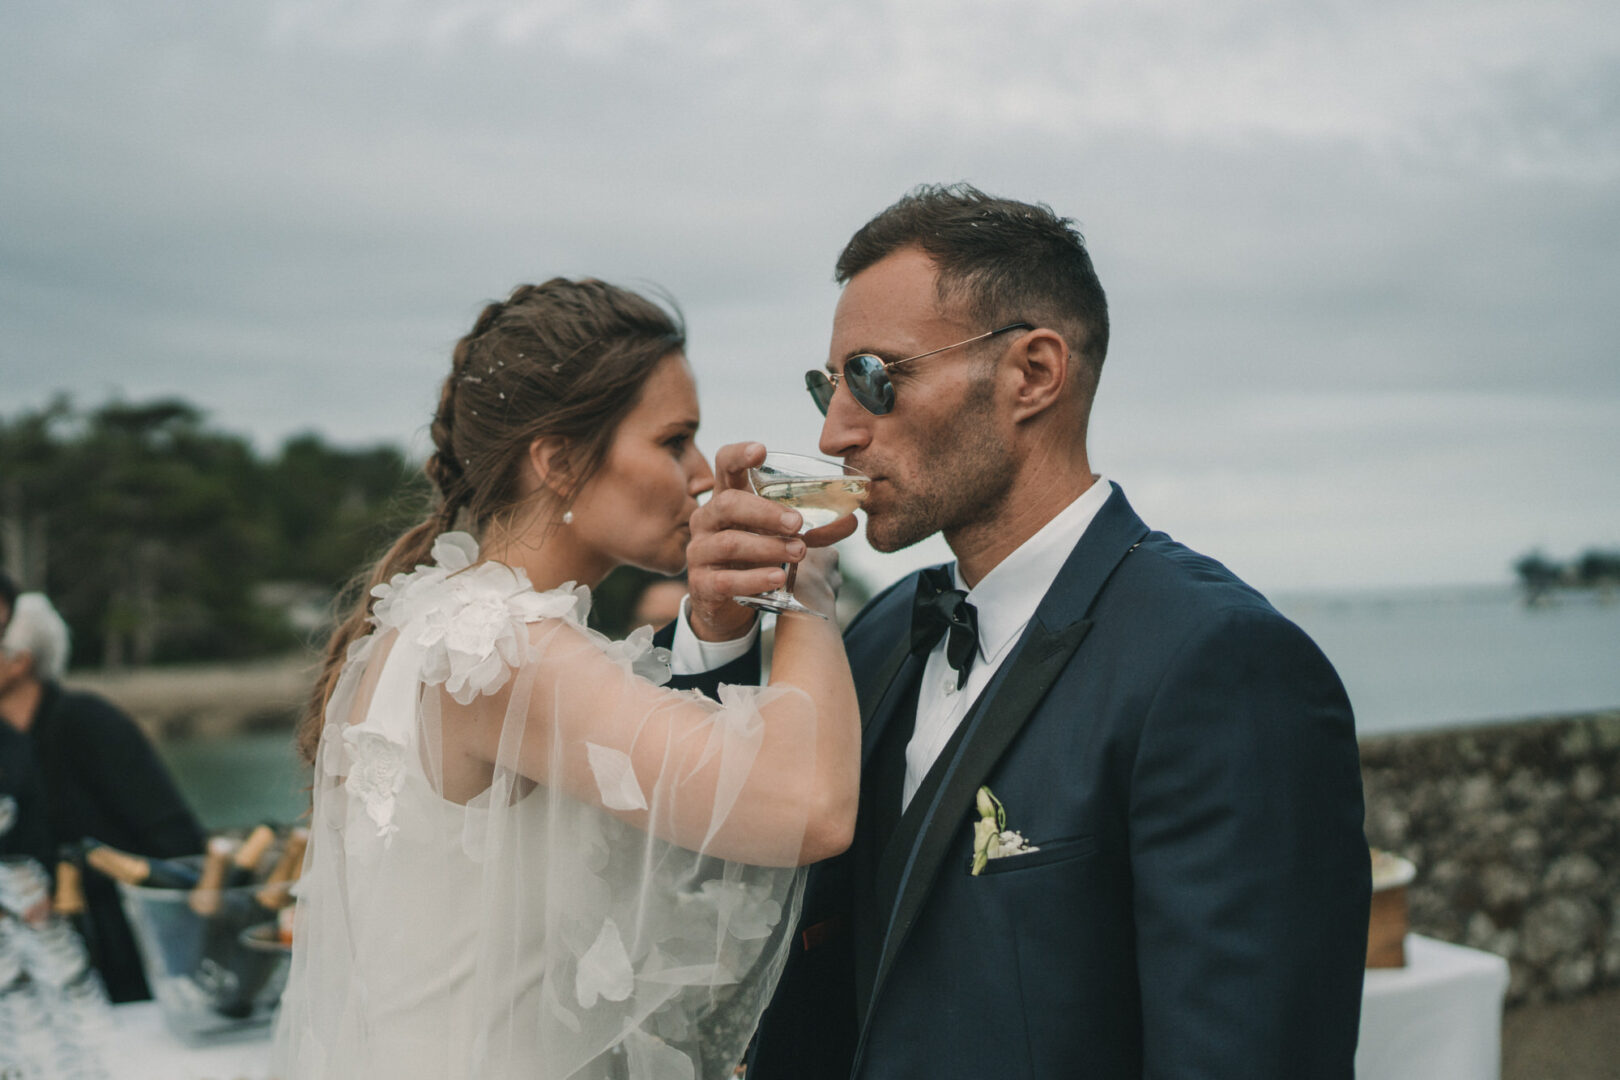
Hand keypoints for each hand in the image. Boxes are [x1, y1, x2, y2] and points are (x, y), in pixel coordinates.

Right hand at [685, 442, 857, 640]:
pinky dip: (754, 578)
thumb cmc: (756, 558)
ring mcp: (700, 551)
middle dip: (765, 512)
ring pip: (730, 542)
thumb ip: (816, 528)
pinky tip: (776, 578)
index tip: (760, 451)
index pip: (724, 464)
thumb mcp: (782, 537)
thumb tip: (852, 519)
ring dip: (768, 547)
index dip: (739, 455)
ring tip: (798, 552)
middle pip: (729, 504)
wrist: (728, 605)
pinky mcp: (702, 584)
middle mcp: (708, 520)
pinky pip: (726, 580)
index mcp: (727, 498)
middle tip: (797, 523)